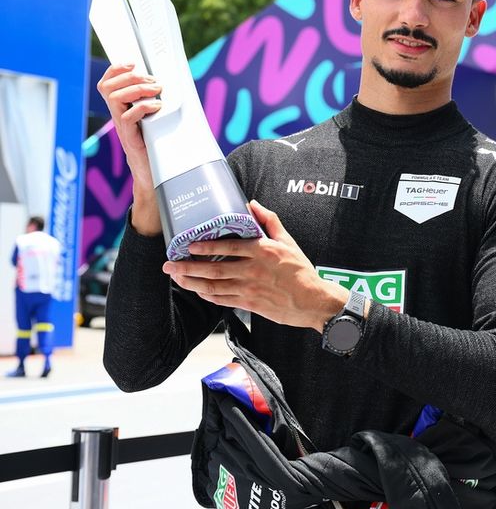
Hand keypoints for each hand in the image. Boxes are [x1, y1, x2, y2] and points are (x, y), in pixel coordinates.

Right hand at [96, 63, 162, 233]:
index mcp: (124, 109)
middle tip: (152, 81)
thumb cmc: (164, 149)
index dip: (116, 69)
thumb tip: (180, 85)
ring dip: (137, 89)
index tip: (133, 62)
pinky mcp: (130, 140)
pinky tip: (158, 107)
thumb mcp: (163, 121)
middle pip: (108, 87)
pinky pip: (127, 118)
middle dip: (130, 77)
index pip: (108, 83)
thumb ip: (164, 105)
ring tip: (157, 91)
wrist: (160, 179)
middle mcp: (119, 117)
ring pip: (114, 99)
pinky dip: (143, 107)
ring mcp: (123, 129)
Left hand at [162, 200, 346, 330]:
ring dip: (192, 282)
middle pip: (213, 269)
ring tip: (177, 278)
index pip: (228, 248)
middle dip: (188, 267)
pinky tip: (198, 291)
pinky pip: (222, 300)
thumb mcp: (288, 241)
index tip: (189, 245)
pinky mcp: (249, 304)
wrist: (312, 300)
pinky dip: (207, 295)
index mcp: (262, 251)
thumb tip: (252, 204)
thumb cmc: (301, 270)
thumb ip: (269, 221)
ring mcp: (249, 289)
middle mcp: (252, 270)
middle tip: (169, 265)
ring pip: (213, 286)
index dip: (206, 247)